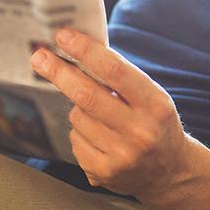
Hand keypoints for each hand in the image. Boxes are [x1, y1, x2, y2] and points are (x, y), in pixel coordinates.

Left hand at [30, 28, 188, 197]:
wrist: (170, 173)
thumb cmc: (155, 124)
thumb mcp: (152, 97)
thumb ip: (121, 78)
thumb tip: (77, 51)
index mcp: (155, 106)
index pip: (115, 71)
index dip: (86, 51)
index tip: (63, 36)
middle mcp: (140, 132)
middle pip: (87, 96)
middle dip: (59, 73)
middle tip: (39, 57)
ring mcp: (121, 156)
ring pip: (78, 117)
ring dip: (79, 108)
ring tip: (100, 115)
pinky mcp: (103, 173)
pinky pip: (75, 139)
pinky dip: (80, 132)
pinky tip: (99, 137)